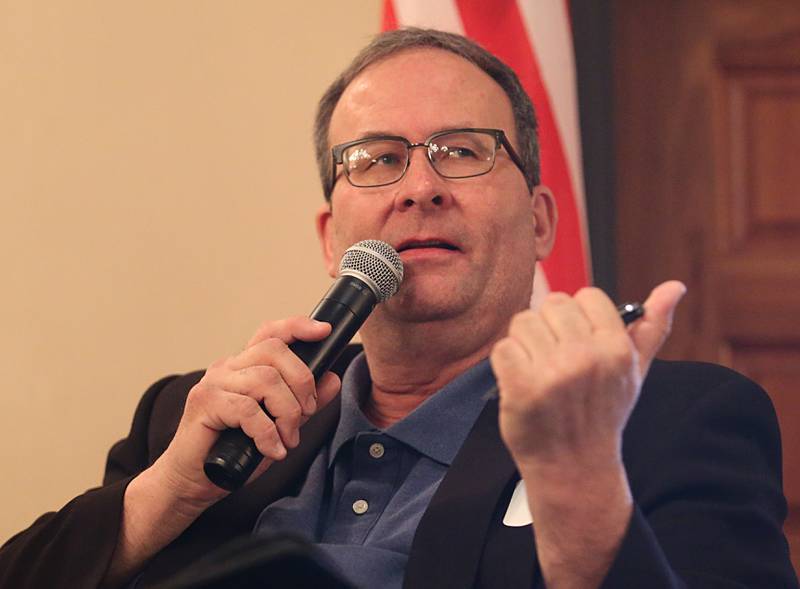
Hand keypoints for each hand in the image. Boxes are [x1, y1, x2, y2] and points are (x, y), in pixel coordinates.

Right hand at [107, 317, 341, 583]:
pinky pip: (248, 409)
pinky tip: (272, 451)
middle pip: (275, 351)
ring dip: (287, 413)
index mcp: (244, 366)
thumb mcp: (279, 426)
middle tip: (305, 414)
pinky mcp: (205, 404)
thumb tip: (332, 378)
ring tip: (287, 439)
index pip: (271, 333)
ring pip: (265, 380)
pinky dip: (267, 433)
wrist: (192, 483)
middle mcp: (228, 368)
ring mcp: (214, 383)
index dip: (298, 327)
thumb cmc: (232, 453)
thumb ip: (305, 403)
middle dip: (302, 381)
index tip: (324, 331)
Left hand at [490, 281, 685, 470]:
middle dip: (550, 328)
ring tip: (539, 372)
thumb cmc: (603, 414)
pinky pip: (503, 348)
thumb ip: (651, 327)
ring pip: (523, 322)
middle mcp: (587, 357)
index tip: (578, 342)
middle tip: (556, 360)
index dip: (577, 317)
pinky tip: (521, 383)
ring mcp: (554, 373)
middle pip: (551, 304)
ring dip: (525, 345)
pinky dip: (506, 364)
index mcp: (617, 348)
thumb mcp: (634, 372)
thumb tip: (674, 286)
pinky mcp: (522, 388)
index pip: (586, 296)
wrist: (574, 467)